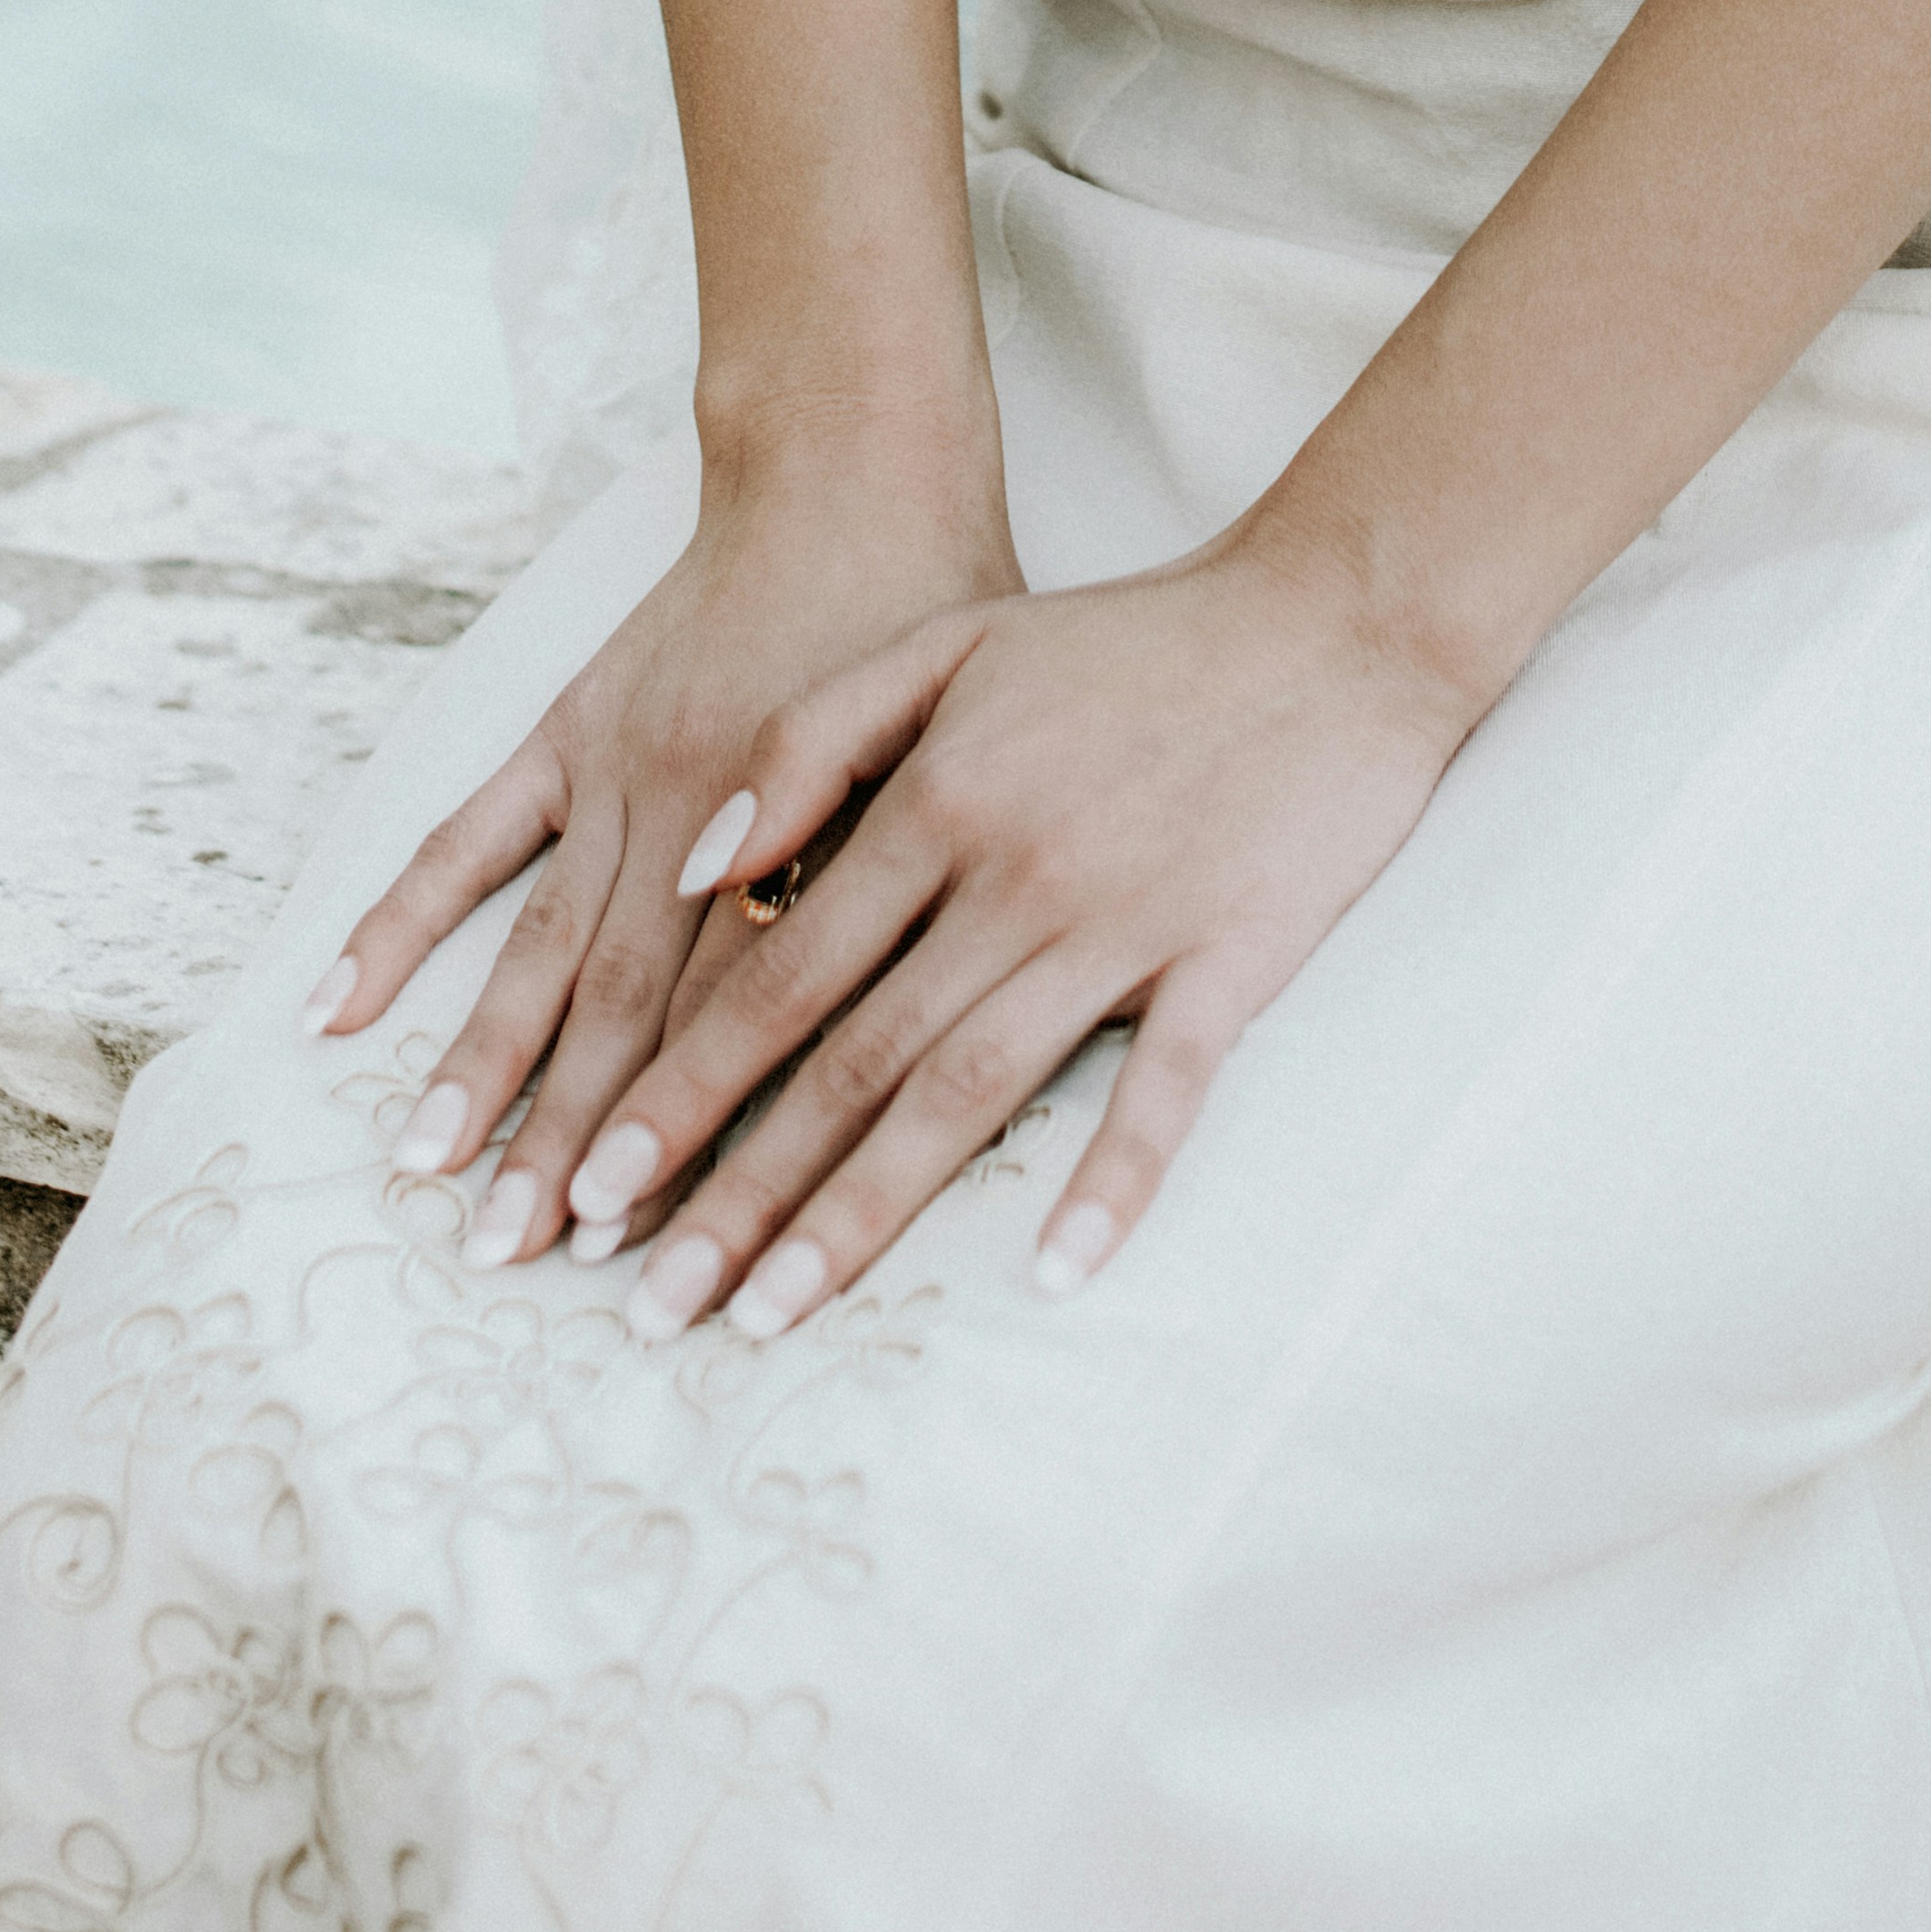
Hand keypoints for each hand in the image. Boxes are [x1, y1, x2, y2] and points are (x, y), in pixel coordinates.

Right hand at [308, 413, 1018, 1260]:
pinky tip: (341, 1005)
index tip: (651, 1245)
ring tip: (433, 1175)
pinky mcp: (573, 726)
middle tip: (520, 1260)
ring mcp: (621, 773)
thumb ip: (934, 885)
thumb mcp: (969, 758)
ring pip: (548, 945)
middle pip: (631, 1010)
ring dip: (487, 1062)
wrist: (855, 469)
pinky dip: (404, 918)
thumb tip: (945, 1023)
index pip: (739, 1024)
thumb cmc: (943, 624)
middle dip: (574, 1141)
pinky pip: (474, 835)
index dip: (695, 1137)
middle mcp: (702, 822)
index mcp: (808, 838)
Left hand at [559, 526, 1478, 1337]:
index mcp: (936, 797)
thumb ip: (810, 737)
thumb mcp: (949, 640)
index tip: (598, 1193)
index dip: (682, 1088)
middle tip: (650, 1305)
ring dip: (861, 1215)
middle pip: (851, 1060)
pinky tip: (1056, 1274)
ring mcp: (1121, 922)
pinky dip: (1113, 1183)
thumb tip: (697, 868)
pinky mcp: (1229, 957)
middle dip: (739, 1190)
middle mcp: (1011, 873)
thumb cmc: (1128, 636)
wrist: (1332, 615)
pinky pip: (1164, 1090)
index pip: (777, 972)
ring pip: (966, 1093)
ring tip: (770, 1316)